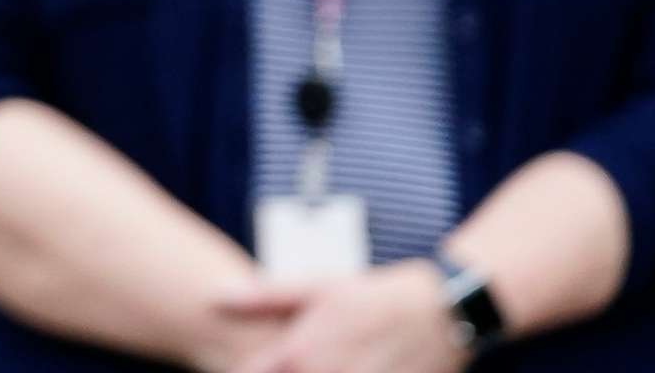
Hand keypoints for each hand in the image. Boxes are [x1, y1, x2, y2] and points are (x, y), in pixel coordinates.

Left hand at [221, 262, 464, 372]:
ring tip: (323, 365)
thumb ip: (264, 298)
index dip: (237, 370)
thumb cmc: (371, 296)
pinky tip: (350, 369)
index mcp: (301, 352)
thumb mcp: (317, 288)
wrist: (440, 311)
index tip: (231, 366)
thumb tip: (214, 298)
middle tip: (274, 365)